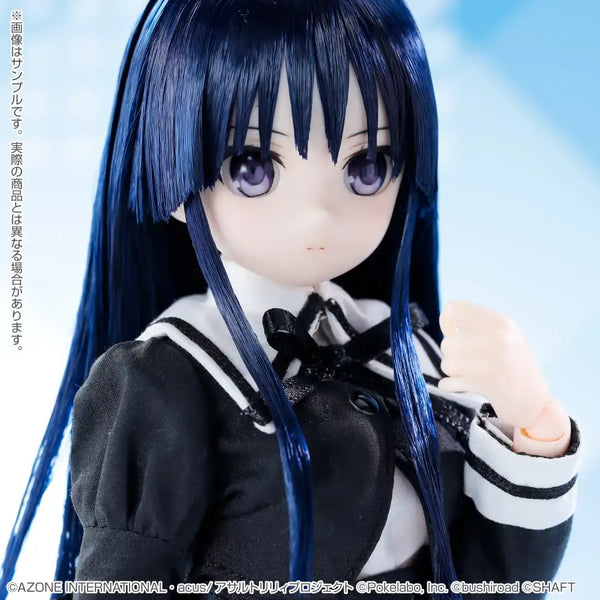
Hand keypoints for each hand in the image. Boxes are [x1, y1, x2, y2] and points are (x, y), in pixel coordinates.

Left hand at [437, 300, 551, 427]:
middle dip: (450, 354)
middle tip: (464, 361)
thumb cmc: (512, 367)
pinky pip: (448, 383)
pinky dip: (449, 386)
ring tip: (467, 374)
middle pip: (448, 342)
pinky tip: (462, 386)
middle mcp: (500, 338)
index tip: (452, 334)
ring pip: (447, 363)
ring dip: (451, 372)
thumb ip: (477, 326)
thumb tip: (446, 322)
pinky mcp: (489, 385)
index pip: (454, 309)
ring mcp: (495, 361)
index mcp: (501, 322)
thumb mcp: (504, 337)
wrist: (535, 403)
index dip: (445, 322)